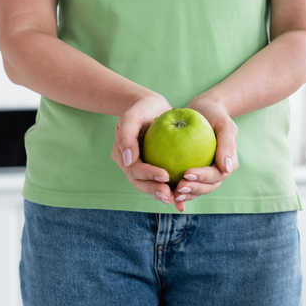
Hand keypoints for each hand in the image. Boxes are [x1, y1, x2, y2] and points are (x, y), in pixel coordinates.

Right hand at [110, 93, 182, 209]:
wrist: (151, 106)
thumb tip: (127, 160)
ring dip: (162, 194)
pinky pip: (162, 181)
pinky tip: (182, 198)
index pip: (134, 170)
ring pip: (150, 186)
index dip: (149, 175)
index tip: (166, 175)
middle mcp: (130, 164)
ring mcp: (143, 167)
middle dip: (155, 191)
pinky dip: (171, 189)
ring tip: (176, 200)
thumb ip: (126, 135)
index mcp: (122, 155)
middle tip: (171, 196)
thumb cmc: (141, 108)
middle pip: (141, 183)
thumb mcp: (132, 116)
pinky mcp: (155, 166)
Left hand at [170, 94, 238, 208]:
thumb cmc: (215, 115)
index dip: (202, 177)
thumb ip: (227, 145)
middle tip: (178, 187)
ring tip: (172, 194)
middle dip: (193, 190)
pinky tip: (166, 194)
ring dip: (185, 195)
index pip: (216, 175)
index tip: (186, 173)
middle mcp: (217, 172)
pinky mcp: (192, 173)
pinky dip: (176, 192)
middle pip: (207, 187)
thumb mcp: (224, 125)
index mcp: (227, 164)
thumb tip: (226, 168)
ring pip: (196, 190)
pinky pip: (185, 184)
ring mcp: (204, 175)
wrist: (203, 110)